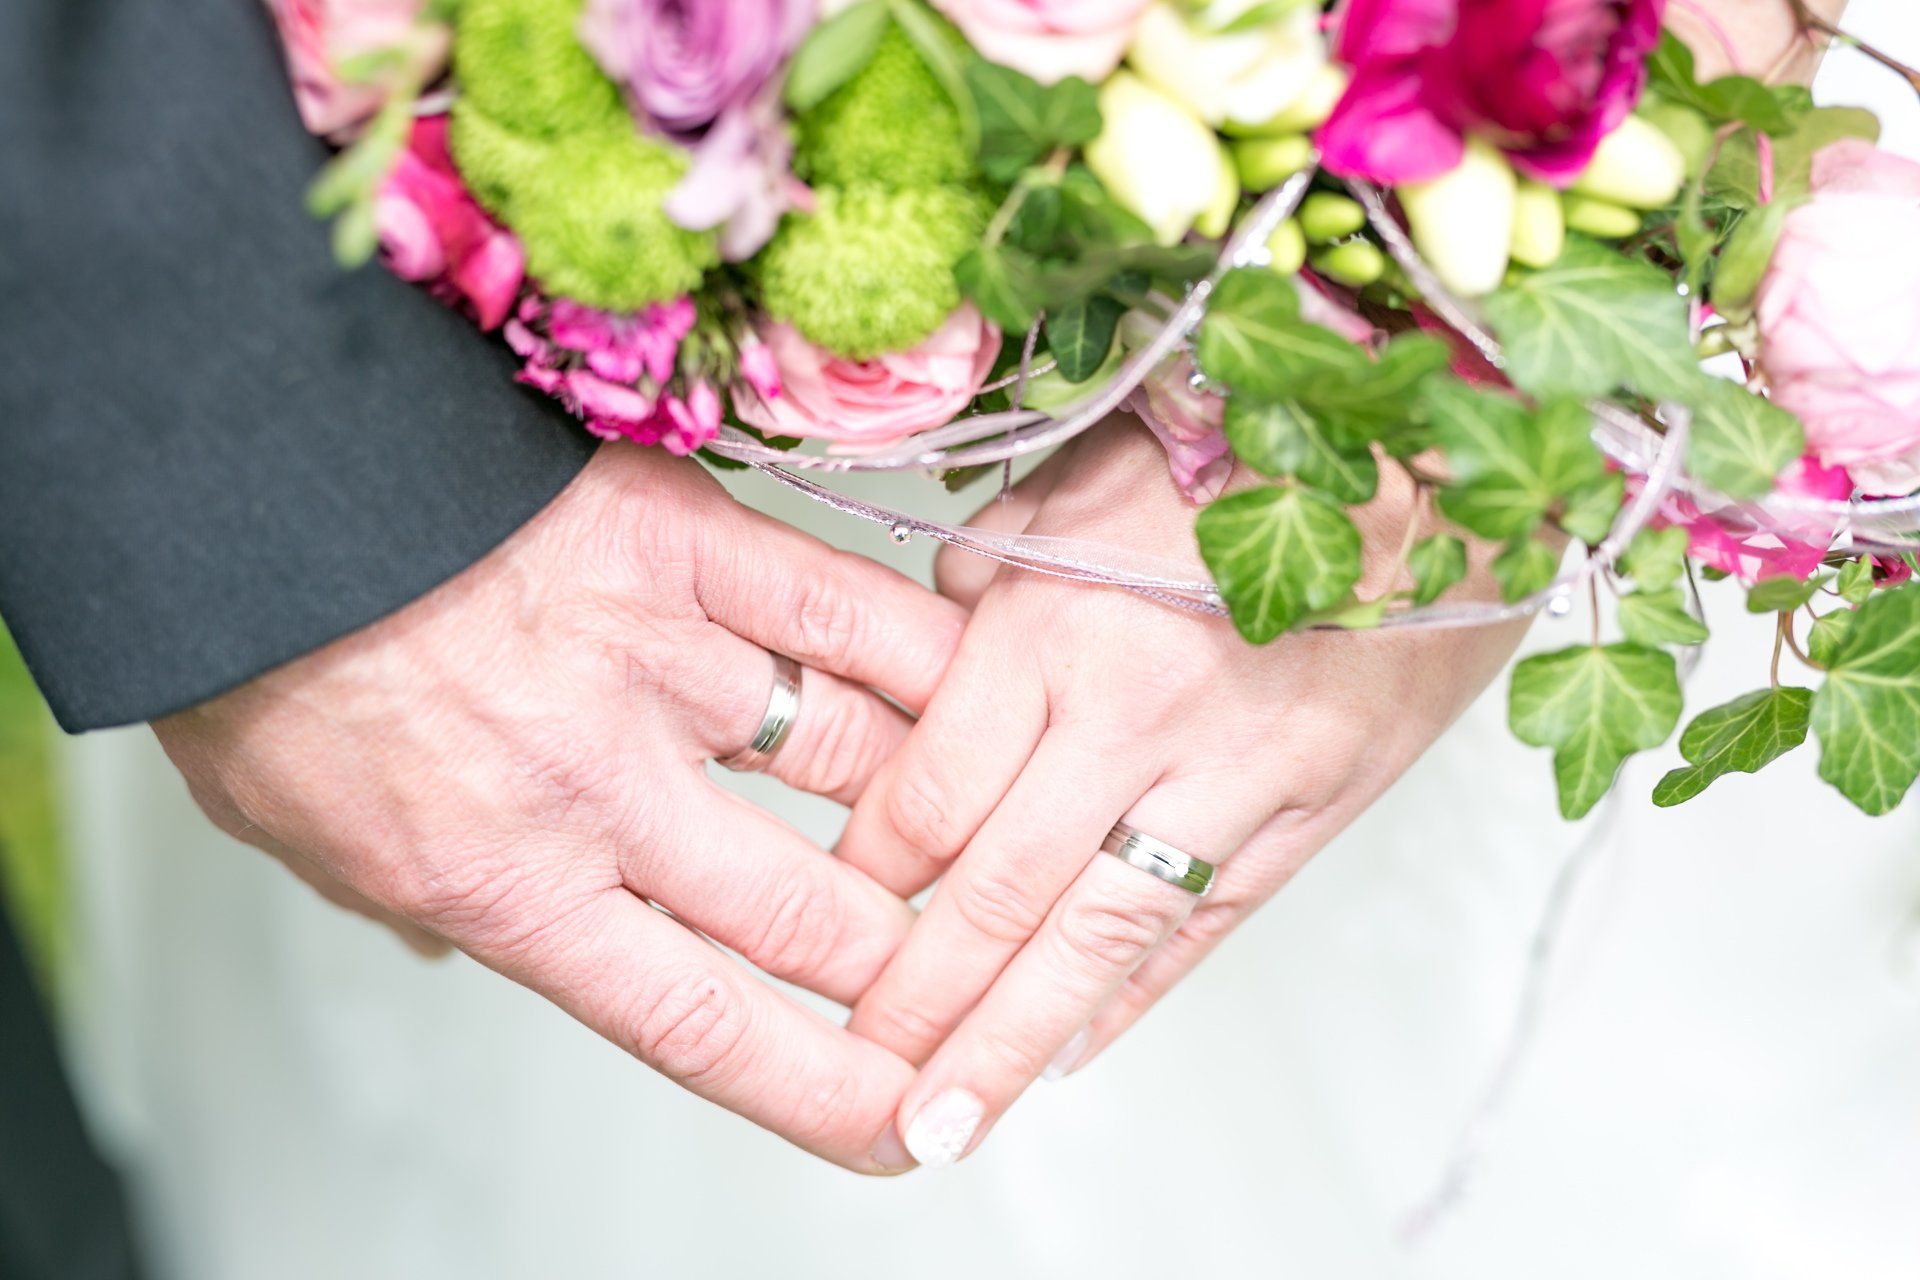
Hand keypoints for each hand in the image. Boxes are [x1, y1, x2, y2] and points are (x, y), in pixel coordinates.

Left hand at [154, 443, 964, 1172]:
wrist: (255, 488)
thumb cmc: (273, 660)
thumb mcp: (312, 841)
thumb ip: (422, 908)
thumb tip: (469, 944)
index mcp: (514, 885)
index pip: (707, 1023)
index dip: (821, 1088)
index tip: (895, 1118)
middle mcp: (607, 793)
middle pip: (812, 913)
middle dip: (900, 960)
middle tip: (942, 965)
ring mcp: (663, 663)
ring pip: (858, 766)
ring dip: (930, 812)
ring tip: (972, 822)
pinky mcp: (690, 544)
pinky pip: (848, 614)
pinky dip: (928, 657)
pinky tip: (978, 684)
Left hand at [837, 421, 1525, 1165]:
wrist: (1434, 455)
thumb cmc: (1235, 453)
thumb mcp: (1074, 484)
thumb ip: (982, 584)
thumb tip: (918, 667)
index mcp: (1056, 621)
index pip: (930, 791)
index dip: (868, 872)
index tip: (826, 925)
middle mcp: (1135, 711)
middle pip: (998, 890)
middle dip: (918, 999)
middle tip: (860, 1083)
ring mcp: (1235, 773)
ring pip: (1099, 937)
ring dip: (1012, 1043)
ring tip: (948, 1124)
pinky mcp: (1313, 806)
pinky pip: (1207, 925)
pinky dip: (1134, 997)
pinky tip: (1069, 1054)